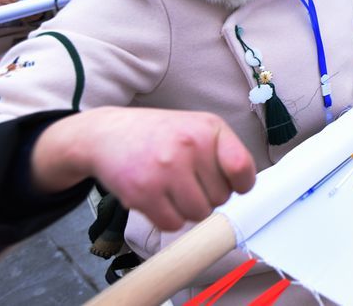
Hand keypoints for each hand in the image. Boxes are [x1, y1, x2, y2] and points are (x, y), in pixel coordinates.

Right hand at [31, 107, 255, 230]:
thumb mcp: (197, 128)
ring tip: (173, 189)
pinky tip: (157, 197)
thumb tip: (245, 189)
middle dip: (208, 195)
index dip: (240, 184)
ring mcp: (165, 169)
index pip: (243, 169)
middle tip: (188, 181)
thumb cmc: (161, 135)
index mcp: (209, 128)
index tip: (232, 184)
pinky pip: (172, 224)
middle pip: (221, 198)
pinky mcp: (143, 192)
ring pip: (199, 214)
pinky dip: (168, 218)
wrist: (108, 134)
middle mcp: (190, 145)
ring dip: (188, 209)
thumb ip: (224, 153)